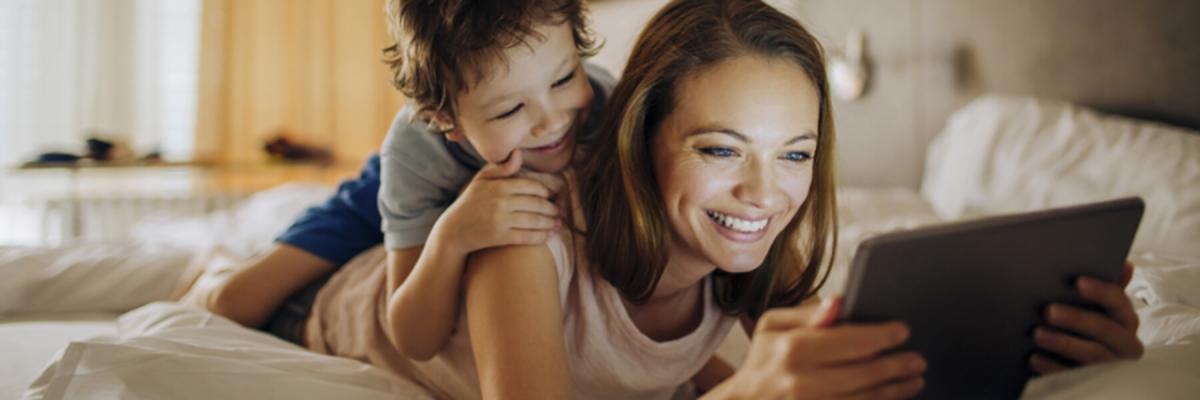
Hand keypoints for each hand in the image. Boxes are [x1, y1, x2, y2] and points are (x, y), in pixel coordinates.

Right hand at [434, 151, 561, 254]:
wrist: (454, 230)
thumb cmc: (470, 202)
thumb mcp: (481, 180)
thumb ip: (501, 167)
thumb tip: (518, 153)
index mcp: (498, 186)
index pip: (531, 186)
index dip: (545, 191)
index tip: (551, 196)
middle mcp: (500, 202)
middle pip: (536, 204)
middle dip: (552, 208)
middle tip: (559, 211)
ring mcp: (501, 220)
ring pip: (535, 220)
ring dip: (551, 222)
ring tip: (558, 223)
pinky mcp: (500, 237)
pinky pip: (527, 237)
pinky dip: (542, 236)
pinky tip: (550, 235)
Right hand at [714, 298, 925, 399]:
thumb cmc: (764, 360)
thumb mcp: (774, 326)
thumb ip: (809, 314)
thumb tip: (839, 302)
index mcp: (793, 347)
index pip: (852, 340)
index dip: (883, 335)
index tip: (902, 331)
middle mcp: (802, 380)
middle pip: (865, 372)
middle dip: (897, 365)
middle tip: (917, 360)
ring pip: (866, 398)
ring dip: (896, 390)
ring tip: (913, 380)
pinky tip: (893, 398)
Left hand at [1030, 262, 1143, 373]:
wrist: (1082, 366)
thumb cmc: (1089, 331)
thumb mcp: (1098, 310)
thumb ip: (1107, 289)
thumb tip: (1124, 264)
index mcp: (1125, 320)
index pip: (1119, 302)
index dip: (1100, 291)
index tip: (1078, 283)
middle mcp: (1126, 344)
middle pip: (1106, 329)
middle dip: (1077, 319)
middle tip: (1048, 311)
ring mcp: (1112, 367)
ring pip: (1093, 355)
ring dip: (1063, 342)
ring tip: (1038, 333)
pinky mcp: (1095, 384)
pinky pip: (1076, 378)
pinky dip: (1054, 368)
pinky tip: (1035, 358)